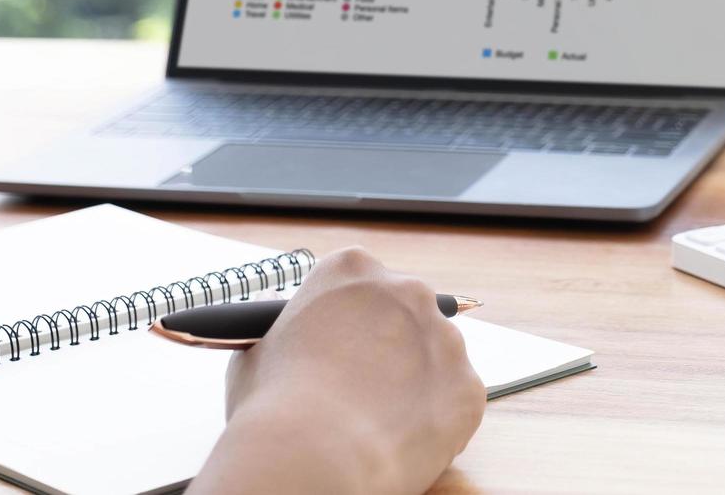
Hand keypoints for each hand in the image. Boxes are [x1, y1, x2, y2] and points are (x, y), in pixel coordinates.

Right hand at [191, 248, 483, 494]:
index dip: (350, 317)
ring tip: (376, 421)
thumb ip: (279, 324)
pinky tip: (400, 439)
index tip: (343, 343)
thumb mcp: (256, 347)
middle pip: (405, 311)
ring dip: (415, 381)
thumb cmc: (275, 404)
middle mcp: (406, 291)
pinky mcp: (468, 388)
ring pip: (436, 356)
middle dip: (390, 343)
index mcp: (351, 270)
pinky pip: (456, 401)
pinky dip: (435, 420)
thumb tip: (276, 312)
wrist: (313, 454)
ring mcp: (445, 339)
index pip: (360, 281)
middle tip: (363, 384)